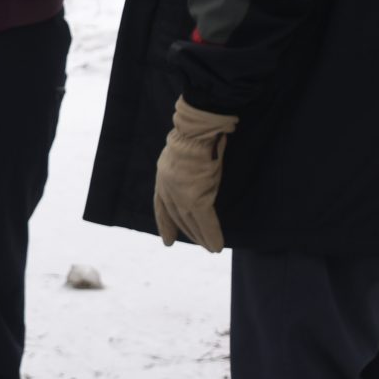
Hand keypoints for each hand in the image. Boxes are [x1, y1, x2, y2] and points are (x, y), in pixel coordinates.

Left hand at [152, 98, 238, 251]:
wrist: (198, 129)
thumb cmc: (196, 133)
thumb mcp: (185, 151)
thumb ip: (186, 167)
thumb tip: (199, 172)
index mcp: (163, 175)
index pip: (161, 204)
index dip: (165, 223)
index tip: (167, 240)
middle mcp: (168, 186)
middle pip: (177, 215)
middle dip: (187, 232)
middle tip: (199, 245)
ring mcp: (180, 193)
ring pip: (190, 221)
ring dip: (201, 237)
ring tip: (211, 248)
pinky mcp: (194, 197)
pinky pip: (205, 221)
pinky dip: (212, 234)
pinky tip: (217, 246)